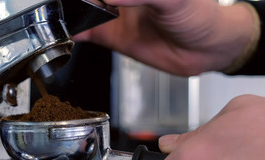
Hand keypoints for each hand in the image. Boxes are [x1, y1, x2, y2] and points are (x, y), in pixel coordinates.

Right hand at [74, 0, 255, 75]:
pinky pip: (88, 32)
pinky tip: (67, 32)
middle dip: (78, 0)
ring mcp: (115, 14)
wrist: (205, 50)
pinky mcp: (112, 36)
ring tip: (60, 14)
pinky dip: (75, 32)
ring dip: (71, 11)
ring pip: (85, 9)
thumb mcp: (172, 0)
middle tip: (64, 3)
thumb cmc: (200, 15)